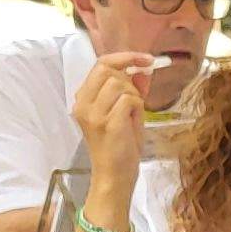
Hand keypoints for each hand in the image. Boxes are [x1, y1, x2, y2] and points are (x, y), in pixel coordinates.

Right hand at [70, 49, 156, 178]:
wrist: (115, 173)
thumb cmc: (121, 145)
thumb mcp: (128, 112)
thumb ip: (132, 90)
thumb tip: (142, 70)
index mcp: (84, 98)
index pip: (101, 64)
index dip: (125, 57)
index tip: (146, 59)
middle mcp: (83, 103)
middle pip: (108, 70)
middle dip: (129, 79)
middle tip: (136, 98)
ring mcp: (93, 113)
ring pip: (120, 84)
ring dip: (134, 96)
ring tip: (132, 115)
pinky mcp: (107, 123)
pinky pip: (129, 100)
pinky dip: (137, 108)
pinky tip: (132, 121)